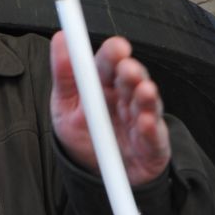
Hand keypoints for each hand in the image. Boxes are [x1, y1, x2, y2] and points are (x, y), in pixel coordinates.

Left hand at [49, 33, 170, 186]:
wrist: (95, 176)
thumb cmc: (83, 135)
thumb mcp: (64, 106)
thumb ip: (64, 74)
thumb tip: (61, 38)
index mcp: (104, 85)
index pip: (109, 64)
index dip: (113, 54)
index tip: (117, 46)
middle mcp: (125, 98)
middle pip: (132, 80)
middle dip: (131, 73)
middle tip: (127, 69)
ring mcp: (141, 120)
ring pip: (147, 104)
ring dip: (146, 97)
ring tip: (144, 90)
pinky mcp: (153, 145)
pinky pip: (154, 136)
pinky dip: (151, 129)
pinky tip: (146, 122)